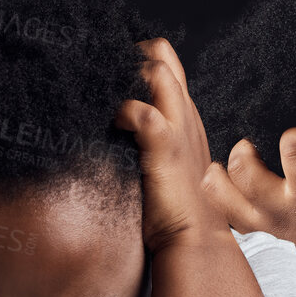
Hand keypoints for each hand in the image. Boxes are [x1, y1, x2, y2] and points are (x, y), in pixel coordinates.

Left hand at [114, 38, 230, 251]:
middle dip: (128, 56)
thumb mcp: (167, 163)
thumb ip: (151, 142)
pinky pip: (142, 113)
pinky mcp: (166, 149)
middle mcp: (185, 115)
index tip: (108, 73)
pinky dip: (123, 113)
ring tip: (104, 97)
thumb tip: (116, 135)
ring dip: (126, 77)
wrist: (196, 241)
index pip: (165, 65)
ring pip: (158, 72)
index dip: (136, 60)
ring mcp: (179, 129)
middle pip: (162, 55)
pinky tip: (112, 127)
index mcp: (184, 117)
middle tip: (100, 77)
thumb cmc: (177, 209)